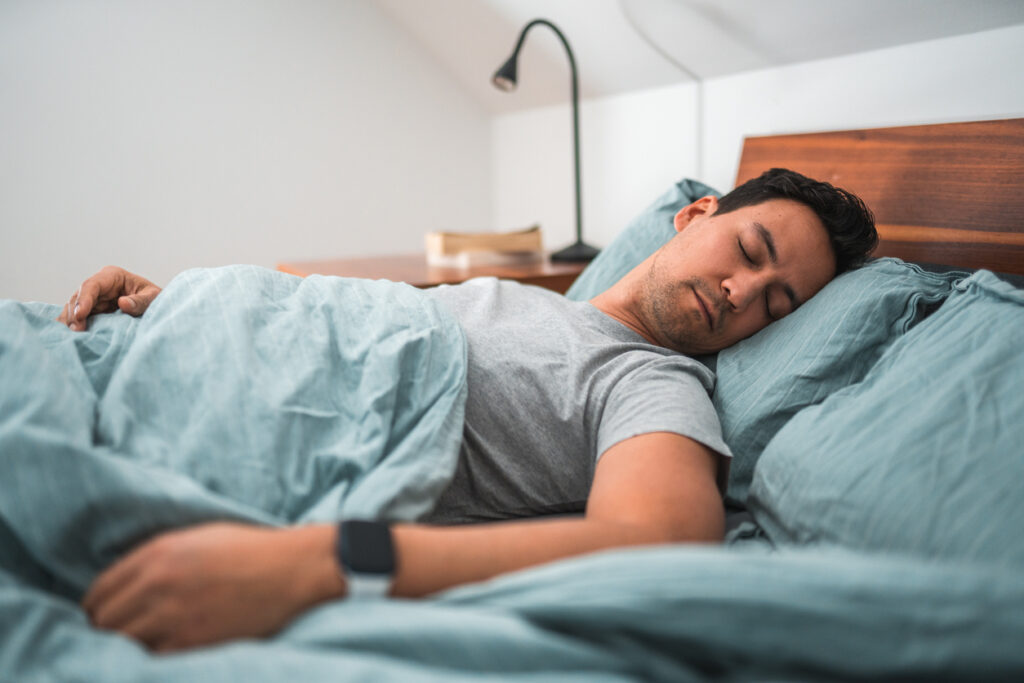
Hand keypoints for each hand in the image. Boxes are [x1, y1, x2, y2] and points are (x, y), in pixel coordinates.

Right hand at [58, 265, 161, 331]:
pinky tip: (70, 336)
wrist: (158, 309)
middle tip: (76, 331)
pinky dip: (73, 326)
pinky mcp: (92, 312)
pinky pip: (78, 318)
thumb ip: (140, 301)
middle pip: (78, 297)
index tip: (80, 315)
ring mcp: (94, 299)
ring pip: (74, 308)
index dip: (83, 300)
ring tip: (72, 336)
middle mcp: (99, 286)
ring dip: (71, 321)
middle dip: (74, 314)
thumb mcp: (153, 297)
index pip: (92, 285)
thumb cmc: (156, 299)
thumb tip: (123, 303)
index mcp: (112, 276)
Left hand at [81, 522, 343, 651]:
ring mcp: (174, 616)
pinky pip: (152, 660)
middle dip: (106, 630)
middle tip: (119, 636)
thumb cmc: (250, 550)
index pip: (98, 591)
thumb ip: (157, 557)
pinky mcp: (193, 643)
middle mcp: (158, 584)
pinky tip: (165, 652)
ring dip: (127, 647)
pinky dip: (152, 659)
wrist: (293, 570)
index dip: (96, 608)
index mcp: (157, 553)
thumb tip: (127, 583)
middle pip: (104, 621)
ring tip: (141, 645)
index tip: (104, 616)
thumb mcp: (197, 538)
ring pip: (124, 644)